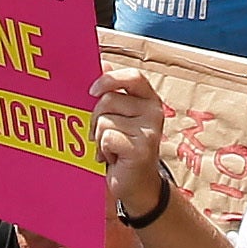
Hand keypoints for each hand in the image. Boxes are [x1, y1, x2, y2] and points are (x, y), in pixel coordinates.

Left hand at [94, 70, 167, 209]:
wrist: (137, 184)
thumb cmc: (123, 147)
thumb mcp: (120, 117)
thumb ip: (113, 92)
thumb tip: (103, 63)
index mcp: (149, 99)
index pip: (133, 76)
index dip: (109, 79)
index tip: (92, 91)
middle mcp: (154, 112)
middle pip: (107, 100)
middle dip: (95, 119)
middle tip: (103, 136)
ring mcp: (150, 131)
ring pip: (104, 122)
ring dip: (99, 139)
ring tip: (111, 150)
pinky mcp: (142, 149)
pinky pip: (107, 139)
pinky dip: (103, 152)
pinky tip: (114, 160)